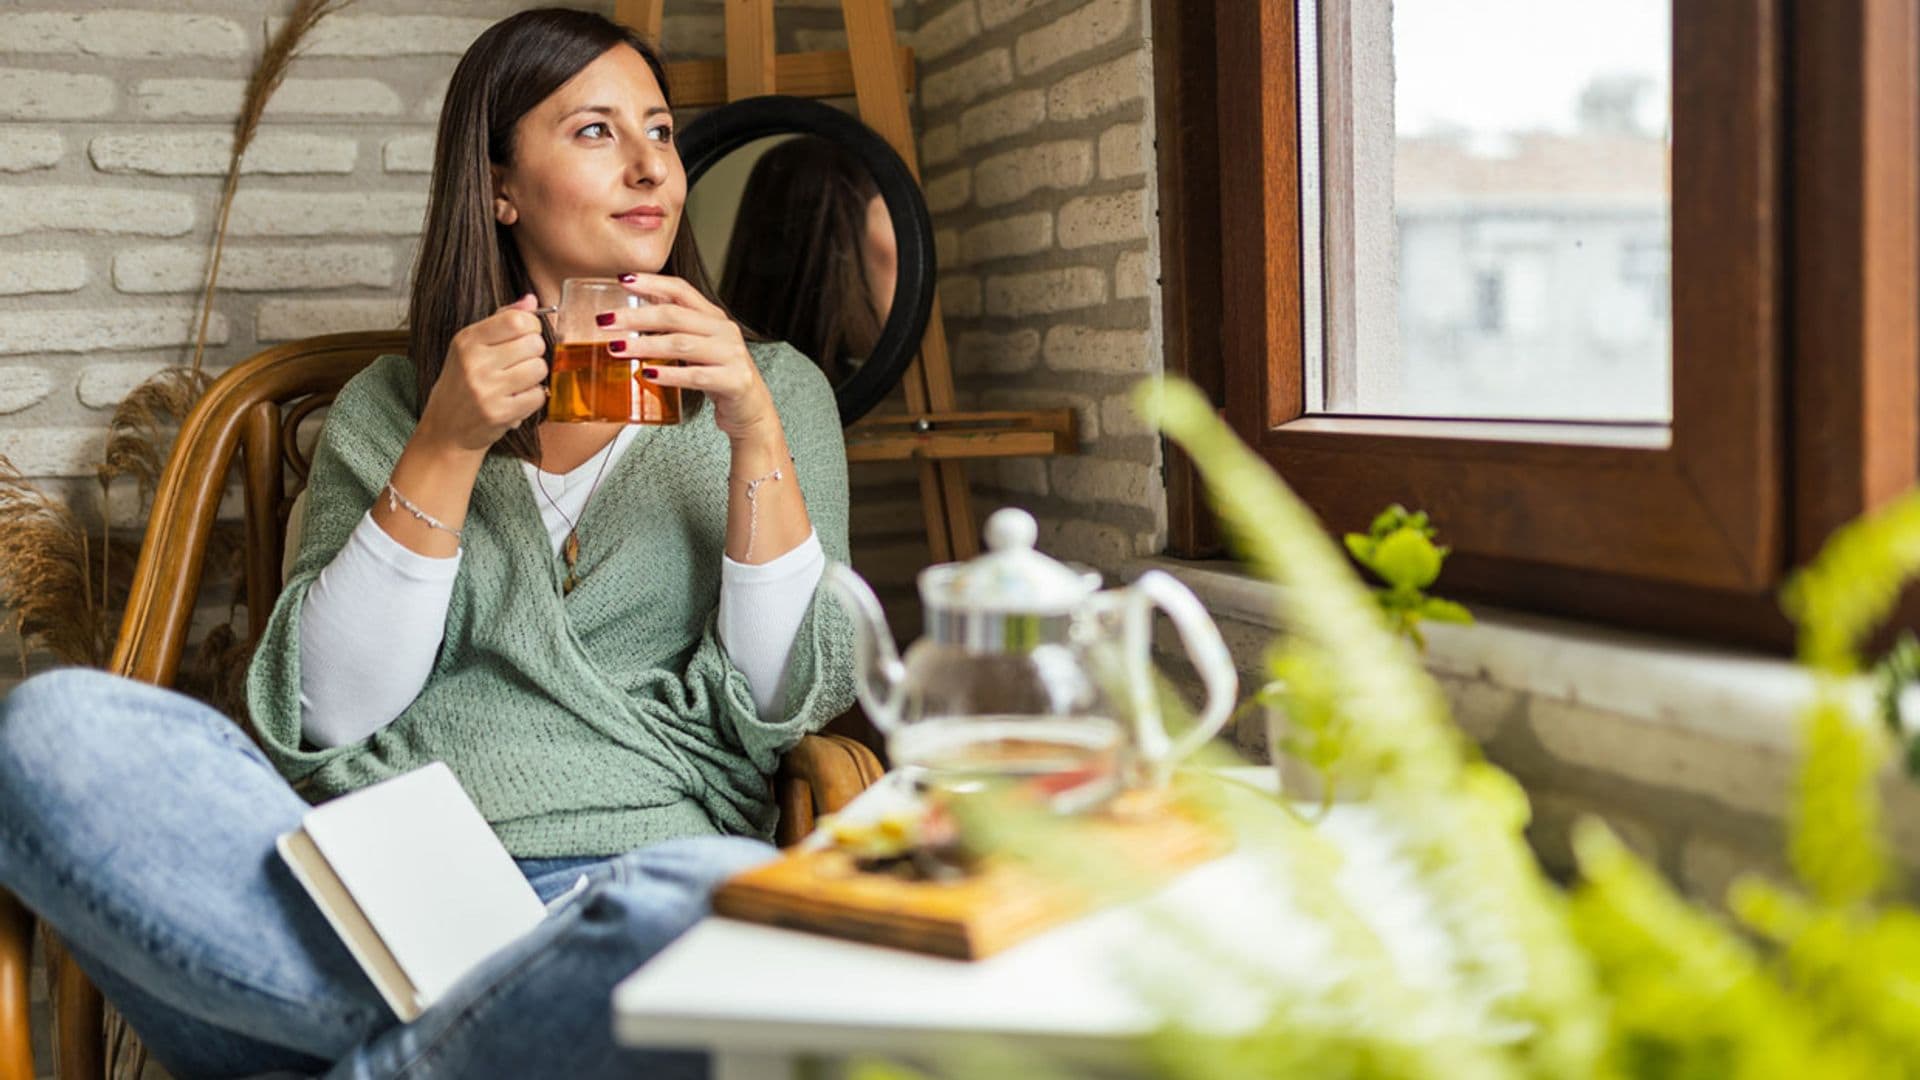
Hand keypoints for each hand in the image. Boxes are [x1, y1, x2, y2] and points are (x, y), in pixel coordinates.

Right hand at [418, 294, 549, 453]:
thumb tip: (531, 300)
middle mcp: (474, 362)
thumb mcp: (472, 345)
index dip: (532, 326)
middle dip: (534, 352)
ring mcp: (486, 389)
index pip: (517, 320)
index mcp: (467, 340)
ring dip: (535, 376)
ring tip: (517, 382)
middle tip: (520, 362)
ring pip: (539, 369)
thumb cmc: (463, 382)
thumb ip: (502, 319)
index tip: (526, 335)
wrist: (446, 428)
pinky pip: (538, 396)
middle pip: (534, 344)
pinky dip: (533, 398)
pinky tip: (516, 399)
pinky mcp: (498, 413)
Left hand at [606, 273, 778, 442]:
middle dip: (635, 316)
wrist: (751, 411)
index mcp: (713, 317)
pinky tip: (648, 374)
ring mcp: (732, 355)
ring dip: (644, 345)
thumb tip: (628, 317)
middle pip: (675, 315)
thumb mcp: (698, 347)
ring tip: (616, 349)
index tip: (621, 279)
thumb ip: (673, 331)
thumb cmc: (719, 377)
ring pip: (681, 344)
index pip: (681, 290)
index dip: (651, 282)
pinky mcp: (734, 381)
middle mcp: (724, 330)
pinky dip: (670, 374)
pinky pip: (696, 376)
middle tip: (605, 321)